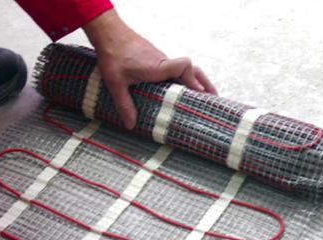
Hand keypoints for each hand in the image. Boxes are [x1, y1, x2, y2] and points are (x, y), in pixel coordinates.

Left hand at [83, 9, 216, 129]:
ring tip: (202, 96)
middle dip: (205, 84)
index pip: (185, 66)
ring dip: (195, 81)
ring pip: (185, 69)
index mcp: (157, 67)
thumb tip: (131, 125)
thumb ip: (124, 104)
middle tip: (214, 99)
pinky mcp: (156, 58)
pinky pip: (175, 68)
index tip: (198, 94)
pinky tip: (179, 88)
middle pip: (193, 69)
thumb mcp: (115, 83)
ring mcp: (161, 59)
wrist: (108, 33)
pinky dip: (183, 78)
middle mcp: (163, 62)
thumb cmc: (112, 55)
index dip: (194, 80)